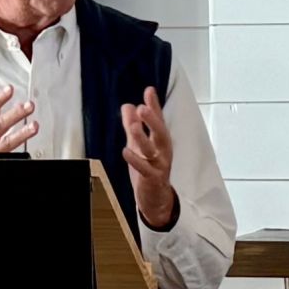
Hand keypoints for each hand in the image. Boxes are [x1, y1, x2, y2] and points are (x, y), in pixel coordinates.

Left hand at [122, 88, 177, 229]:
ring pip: (152, 150)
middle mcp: (163, 151)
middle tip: (144, 107)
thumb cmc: (149, 168)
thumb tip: (127, 105)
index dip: (154, 106)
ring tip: (134, 126)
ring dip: (143, 137)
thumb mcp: (139, 144)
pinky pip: (145, 169)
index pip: (158, 120)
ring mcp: (159, 165)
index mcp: (160, 141)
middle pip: (161, 133)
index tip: (149, 90)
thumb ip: (133, 125)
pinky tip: (126, 151)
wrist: (156, 198)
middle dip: (153, 120)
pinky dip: (136, 160)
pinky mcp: (153, 179)